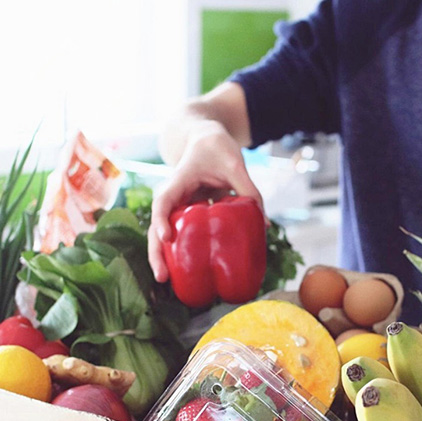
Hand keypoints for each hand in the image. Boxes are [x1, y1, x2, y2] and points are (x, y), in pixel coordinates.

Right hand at [148, 120, 263, 282]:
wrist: (203, 137)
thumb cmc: (216, 146)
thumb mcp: (235, 162)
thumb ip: (248, 189)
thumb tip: (265, 225)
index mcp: (178, 180)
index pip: (163, 201)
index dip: (162, 220)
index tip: (167, 238)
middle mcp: (172, 196)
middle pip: (156, 226)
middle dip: (156, 252)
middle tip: (162, 277)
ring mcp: (176, 207)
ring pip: (162, 234)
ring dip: (163, 257)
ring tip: (166, 282)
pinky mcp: (185, 215)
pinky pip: (179, 235)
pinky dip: (178, 253)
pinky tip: (184, 274)